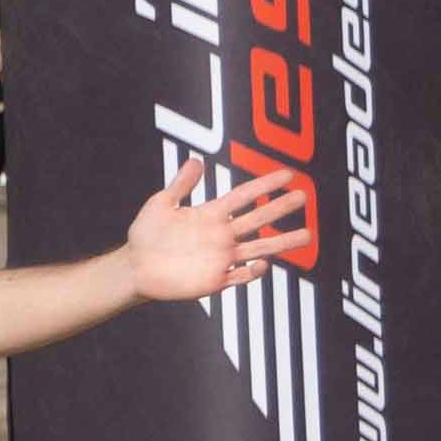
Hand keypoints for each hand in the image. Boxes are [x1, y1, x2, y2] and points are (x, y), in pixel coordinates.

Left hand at [123, 156, 312, 303]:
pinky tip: (263, 263)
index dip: (265, 185)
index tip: (288, 175)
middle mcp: (222, 234)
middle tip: (303, 197)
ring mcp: (221, 257)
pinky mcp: (216, 279)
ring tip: (306, 235)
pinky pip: (241, 276)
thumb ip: (180, 184)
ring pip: (259, 247)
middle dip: (280, 208)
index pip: (244, 196)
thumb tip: (196, 161)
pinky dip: (254, 271)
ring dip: (282, 242)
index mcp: (211, 214)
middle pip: (258, 218)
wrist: (134, 268)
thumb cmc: (145, 235)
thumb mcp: (160, 204)